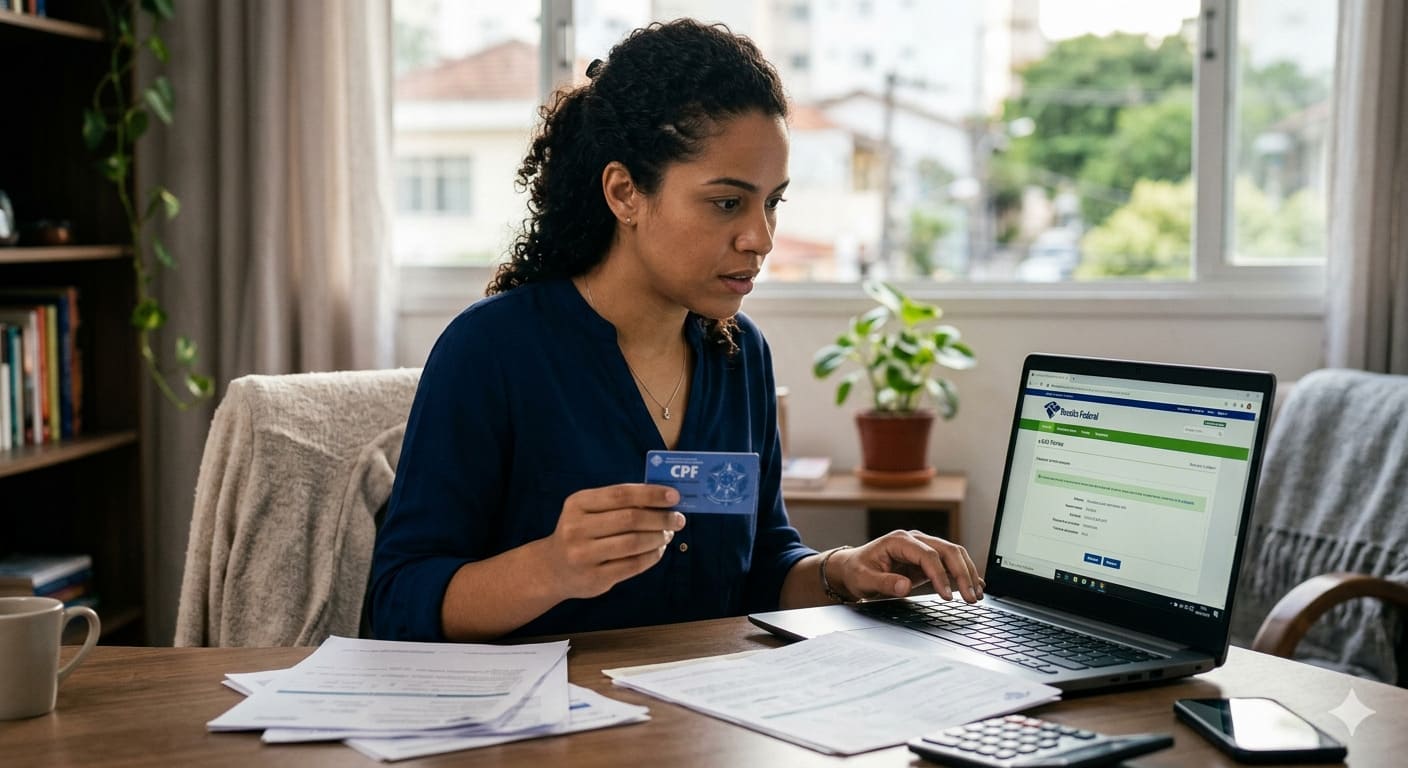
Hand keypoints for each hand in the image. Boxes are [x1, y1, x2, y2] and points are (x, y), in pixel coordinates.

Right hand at [540, 483, 686, 599]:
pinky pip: (633, 565)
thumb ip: (621, 503)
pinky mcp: (594, 578)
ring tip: (669, 534)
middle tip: (678, 518)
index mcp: (578, 503)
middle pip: (630, 519)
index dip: (650, 494)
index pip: (620, 494)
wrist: (553, 569)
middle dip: (660, 517)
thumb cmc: (581, 532)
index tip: (674, 496)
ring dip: (659, 537)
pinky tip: (658, 550)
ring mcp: (584, 555)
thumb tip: (664, 498)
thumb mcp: (589, 510)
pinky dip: (652, 556)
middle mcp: (577, 528)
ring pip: (633, 543)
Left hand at [831, 530, 983, 602]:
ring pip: (954, 554)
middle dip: (962, 574)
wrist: (852, 568)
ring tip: (976, 595)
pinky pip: (950, 562)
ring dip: (967, 573)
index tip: (947, 596)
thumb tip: (905, 586)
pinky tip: (975, 586)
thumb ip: (885, 582)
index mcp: (899, 541)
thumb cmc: (857, 571)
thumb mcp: (864, 580)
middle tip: (970, 597)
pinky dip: (964, 573)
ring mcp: (923, 547)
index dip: (940, 575)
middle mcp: (914, 540)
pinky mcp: (927, 558)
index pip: (928, 555)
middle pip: (947, 550)